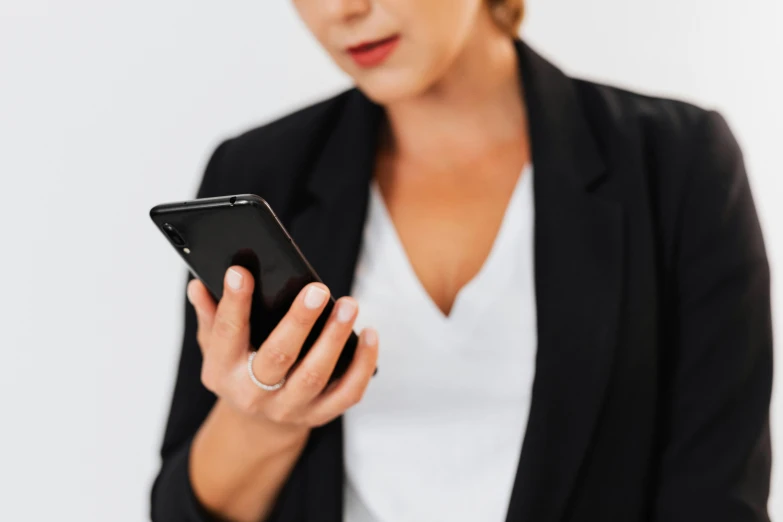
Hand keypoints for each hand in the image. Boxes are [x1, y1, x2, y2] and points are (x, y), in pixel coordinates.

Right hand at [187, 266, 378, 429]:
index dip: (234, 303)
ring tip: (348, 305)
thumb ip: (211, 316)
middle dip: (298, 322)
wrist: (258, 428)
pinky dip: (362, 364)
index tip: (240, 272)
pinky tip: (369, 334)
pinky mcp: (320, 414)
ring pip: (315, 374)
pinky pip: (347, 392)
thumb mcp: (216, 349)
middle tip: (316, 290)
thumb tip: (199, 284)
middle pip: (278, 357)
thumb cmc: (238, 372)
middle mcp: (255, 394)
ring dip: (334, 338)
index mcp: (223, 372)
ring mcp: (289, 407)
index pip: (227, 334)